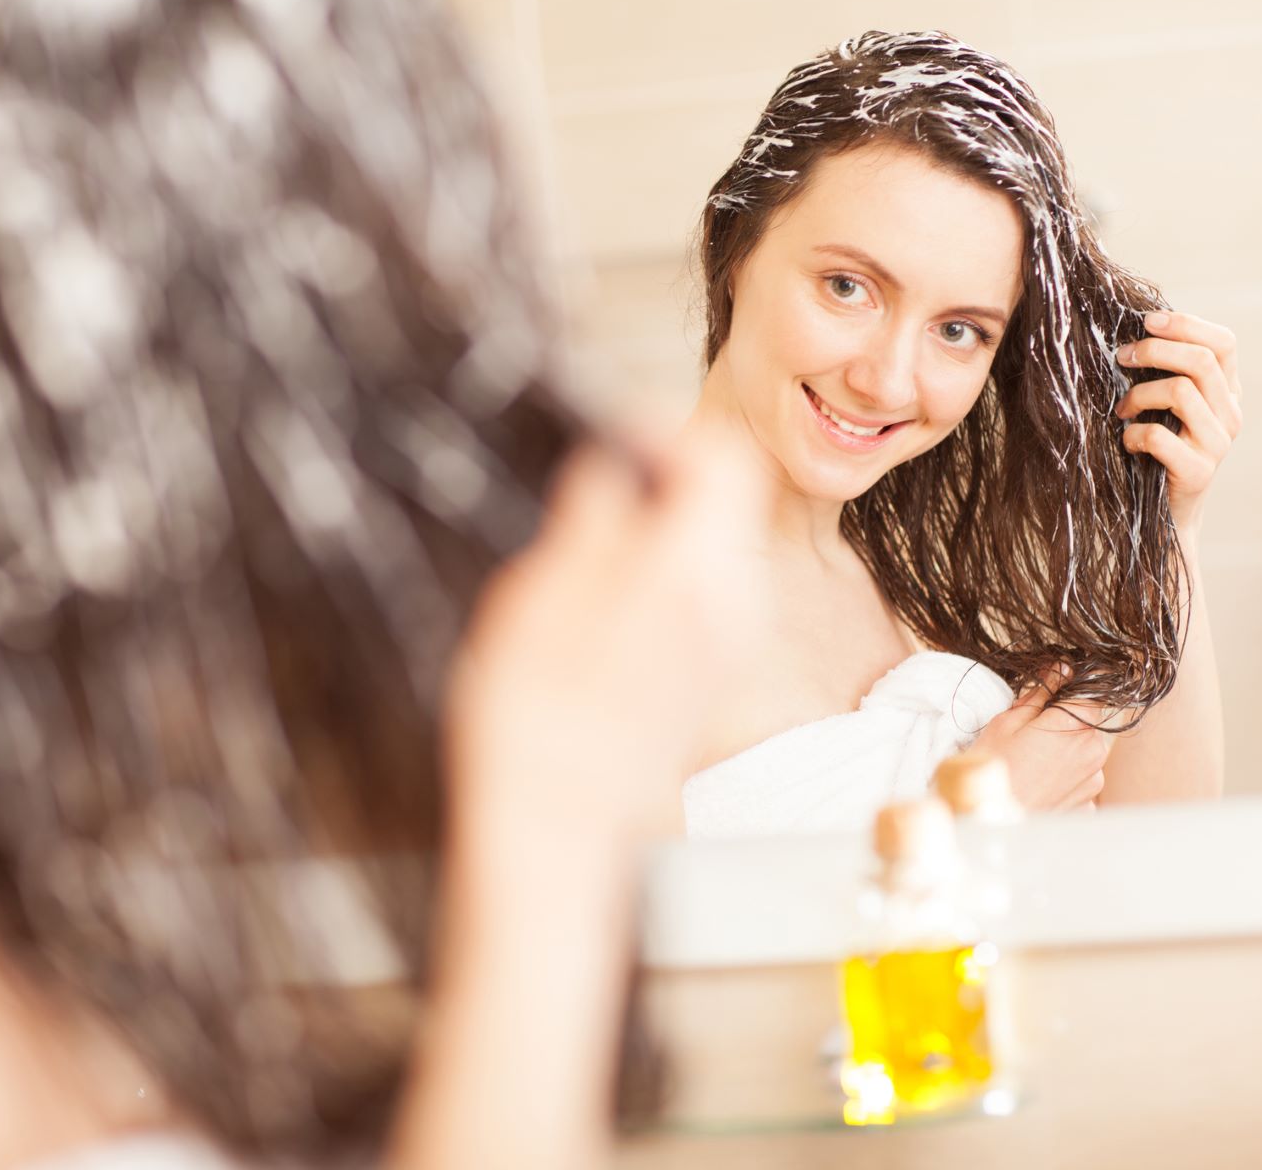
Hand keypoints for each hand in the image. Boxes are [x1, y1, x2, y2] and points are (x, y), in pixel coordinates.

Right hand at [442, 430, 759, 858]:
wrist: (551, 834)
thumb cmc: (532, 722)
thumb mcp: (541, 595)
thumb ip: (593, 516)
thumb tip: (612, 460)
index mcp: (695, 575)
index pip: (720, 458)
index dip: (660, 427)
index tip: (598, 432)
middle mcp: (730, 606)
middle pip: (722, 497)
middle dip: (657, 470)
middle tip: (582, 477)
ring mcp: (722, 646)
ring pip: (708, 542)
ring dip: (652, 519)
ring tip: (576, 537)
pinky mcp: (702, 675)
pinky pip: (696, 589)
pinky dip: (652, 567)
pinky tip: (590, 596)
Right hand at [969, 665, 1113, 810]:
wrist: (986, 821)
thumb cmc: (992, 769)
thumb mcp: (1007, 722)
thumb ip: (1040, 695)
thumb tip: (1061, 670)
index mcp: (1076, 727)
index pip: (1091, 694)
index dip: (1071, 692)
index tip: (1051, 697)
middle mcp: (1094, 754)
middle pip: (1086, 725)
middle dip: (1063, 725)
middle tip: (1028, 737)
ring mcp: (1093, 783)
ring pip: (1084, 754)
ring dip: (1064, 754)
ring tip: (1031, 766)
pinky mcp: (1088, 805)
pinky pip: (1080, 783)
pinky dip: (1063, 781)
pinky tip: (1038, 785)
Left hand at [1115, 310, 1241, 534]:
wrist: (1166, 515)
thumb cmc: (1158, 452)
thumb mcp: (1166, 407)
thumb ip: (1165, 374)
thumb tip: (1132, 334)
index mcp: (1227, 392)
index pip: (1224, 343)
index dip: (1186, 324)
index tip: (1146, 321)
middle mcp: (1231, 414)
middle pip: (1201, 361)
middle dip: (1153, 351)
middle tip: (1120, 357)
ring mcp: (1218, 443)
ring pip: (1181, 392)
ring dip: (1139, 394)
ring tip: (1121, 410)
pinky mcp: (1198, 471)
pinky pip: (1160, 437)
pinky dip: (1133, 434)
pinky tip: (1125, 442)